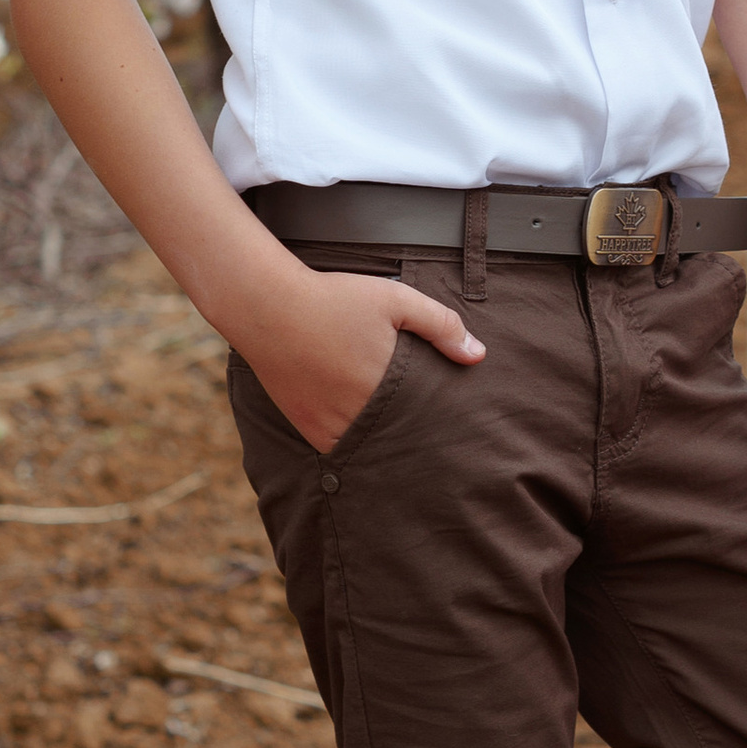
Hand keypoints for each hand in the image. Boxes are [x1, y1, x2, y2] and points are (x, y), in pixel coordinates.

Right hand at [235, 265, 483, 455]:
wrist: (268, 306)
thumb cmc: (334, 299)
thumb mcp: (396, 300)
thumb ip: (441, 326)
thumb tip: (478, 355)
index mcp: (383, 385)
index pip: (424, 420)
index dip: (439, 426)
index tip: (455, 429)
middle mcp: (355, 412)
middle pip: (398, 439)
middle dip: (415, 439)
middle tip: (436, 444)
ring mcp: (326, 423)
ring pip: (368, 448)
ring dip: (384, 445)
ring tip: (404, 442)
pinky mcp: (305, 425)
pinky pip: (338, 448)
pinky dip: (353, 444)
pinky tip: (366, 435)